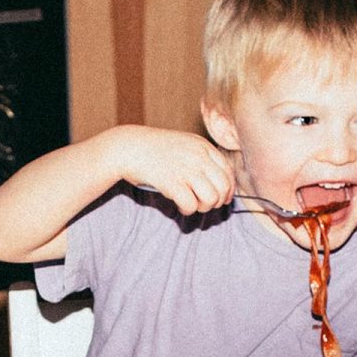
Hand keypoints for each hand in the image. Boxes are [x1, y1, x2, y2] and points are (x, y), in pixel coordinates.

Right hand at [108, 125, 236, 214]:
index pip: (228, 172)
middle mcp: (198, 156)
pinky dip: (188, 210)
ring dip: (203, 207)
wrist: (128, 147)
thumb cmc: (156, 150)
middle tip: (204, 204)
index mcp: (203, 146)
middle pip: (223, 187)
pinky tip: (181, 206)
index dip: (228, 190)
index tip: (222, 199)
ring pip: (211, 198)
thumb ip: (202, 159)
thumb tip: (220, 185)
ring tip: (192, 205)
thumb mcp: (184, 145)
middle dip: (217, 201)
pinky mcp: (171, 181)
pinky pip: (191, 205)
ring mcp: (185, 168)